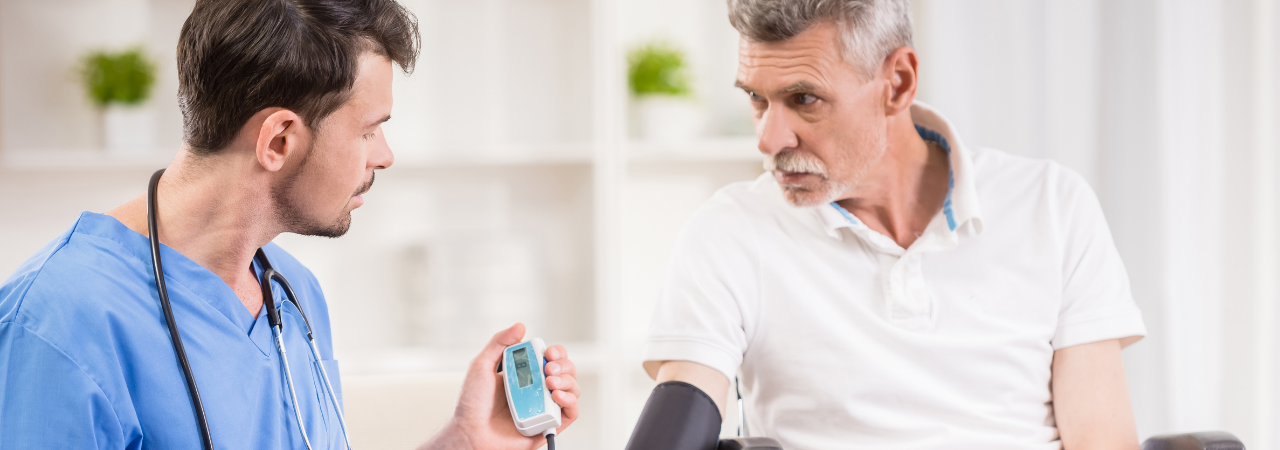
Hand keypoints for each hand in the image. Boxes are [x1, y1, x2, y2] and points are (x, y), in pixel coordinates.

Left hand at [419, 323, 580, 449]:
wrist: (470, 432)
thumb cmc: (471, 404)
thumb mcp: (481, 366)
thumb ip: (499, 343)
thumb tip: (520, 325)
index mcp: (525, 375)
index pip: (551, 358)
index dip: (556, 352)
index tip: (549, 352)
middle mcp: (538, 390)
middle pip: (566, 371)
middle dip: (564, 365)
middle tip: (548, 368)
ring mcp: (544, 407)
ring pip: (573, 389)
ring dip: (568, 381)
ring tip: (551, 382)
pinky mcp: (548, 425)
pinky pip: (571, 412)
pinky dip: (570, 401)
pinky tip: (557, 395)